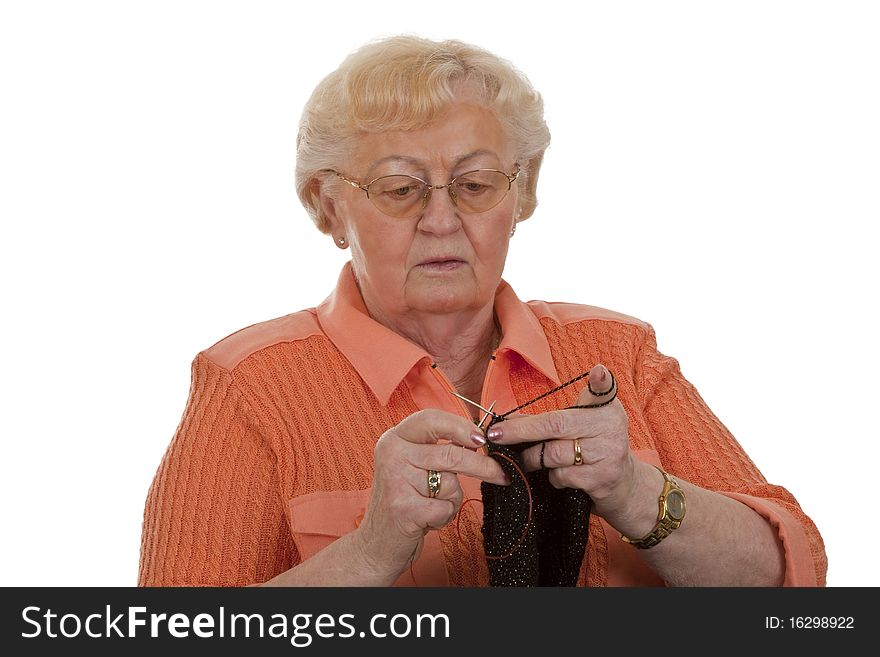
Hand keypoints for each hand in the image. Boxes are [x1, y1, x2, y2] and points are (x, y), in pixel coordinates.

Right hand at [355, 409, 508, 580]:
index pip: (431, 418)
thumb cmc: (404, 502)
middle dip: (482, 466)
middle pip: (451, 453)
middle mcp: (391, 453)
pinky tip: (426, 520)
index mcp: (394, 438)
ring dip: (452, 499)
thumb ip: (436, 449)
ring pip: (451, 482)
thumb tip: (478, 437)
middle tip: (501, 474)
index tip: (483, 438)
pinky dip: (444, 517)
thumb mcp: (413, 467)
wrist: (375, 544)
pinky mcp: (403, 507)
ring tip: (431, 506)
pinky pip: (446, 507)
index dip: (461, 426)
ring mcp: (395, 479)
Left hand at [486, 364, 639, 521]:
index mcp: (606, 408)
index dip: (600, 381)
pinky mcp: (602, 479)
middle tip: (496, 435)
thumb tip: (508, 420)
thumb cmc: (593, 447)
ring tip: (531, 459)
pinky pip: (562, 475)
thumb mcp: (579, 425)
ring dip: (534, 458)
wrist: (624, 484)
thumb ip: (552, 417)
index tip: (598, 372)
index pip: (603, 391)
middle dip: (521, 430)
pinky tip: (558, 474)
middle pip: (556, 424)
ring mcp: (609, 454)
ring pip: (553, 454)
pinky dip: (552, 476)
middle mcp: (611, 427)